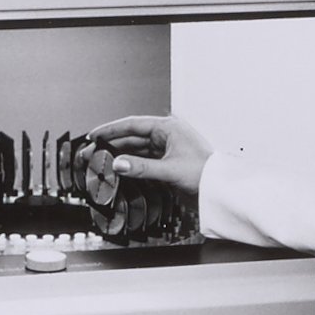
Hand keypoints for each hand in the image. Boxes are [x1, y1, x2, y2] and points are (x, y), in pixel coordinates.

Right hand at [77, 114, 213, 196]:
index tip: (94, 135)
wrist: (220, 191)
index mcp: (169, 128)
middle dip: (112, 145)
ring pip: (137, 150)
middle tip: (93, 152)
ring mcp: (167, 149)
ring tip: (103, 162)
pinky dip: (132, 166)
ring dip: (121, 156)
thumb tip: (118, 164)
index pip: (132, 124)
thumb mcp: (170, 170)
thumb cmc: (205, 174)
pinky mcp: (167, 163)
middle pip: (132, 137)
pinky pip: (144, 161)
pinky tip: (121, 170)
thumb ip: (141, 167)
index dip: (111, 130)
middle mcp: (167, 135)